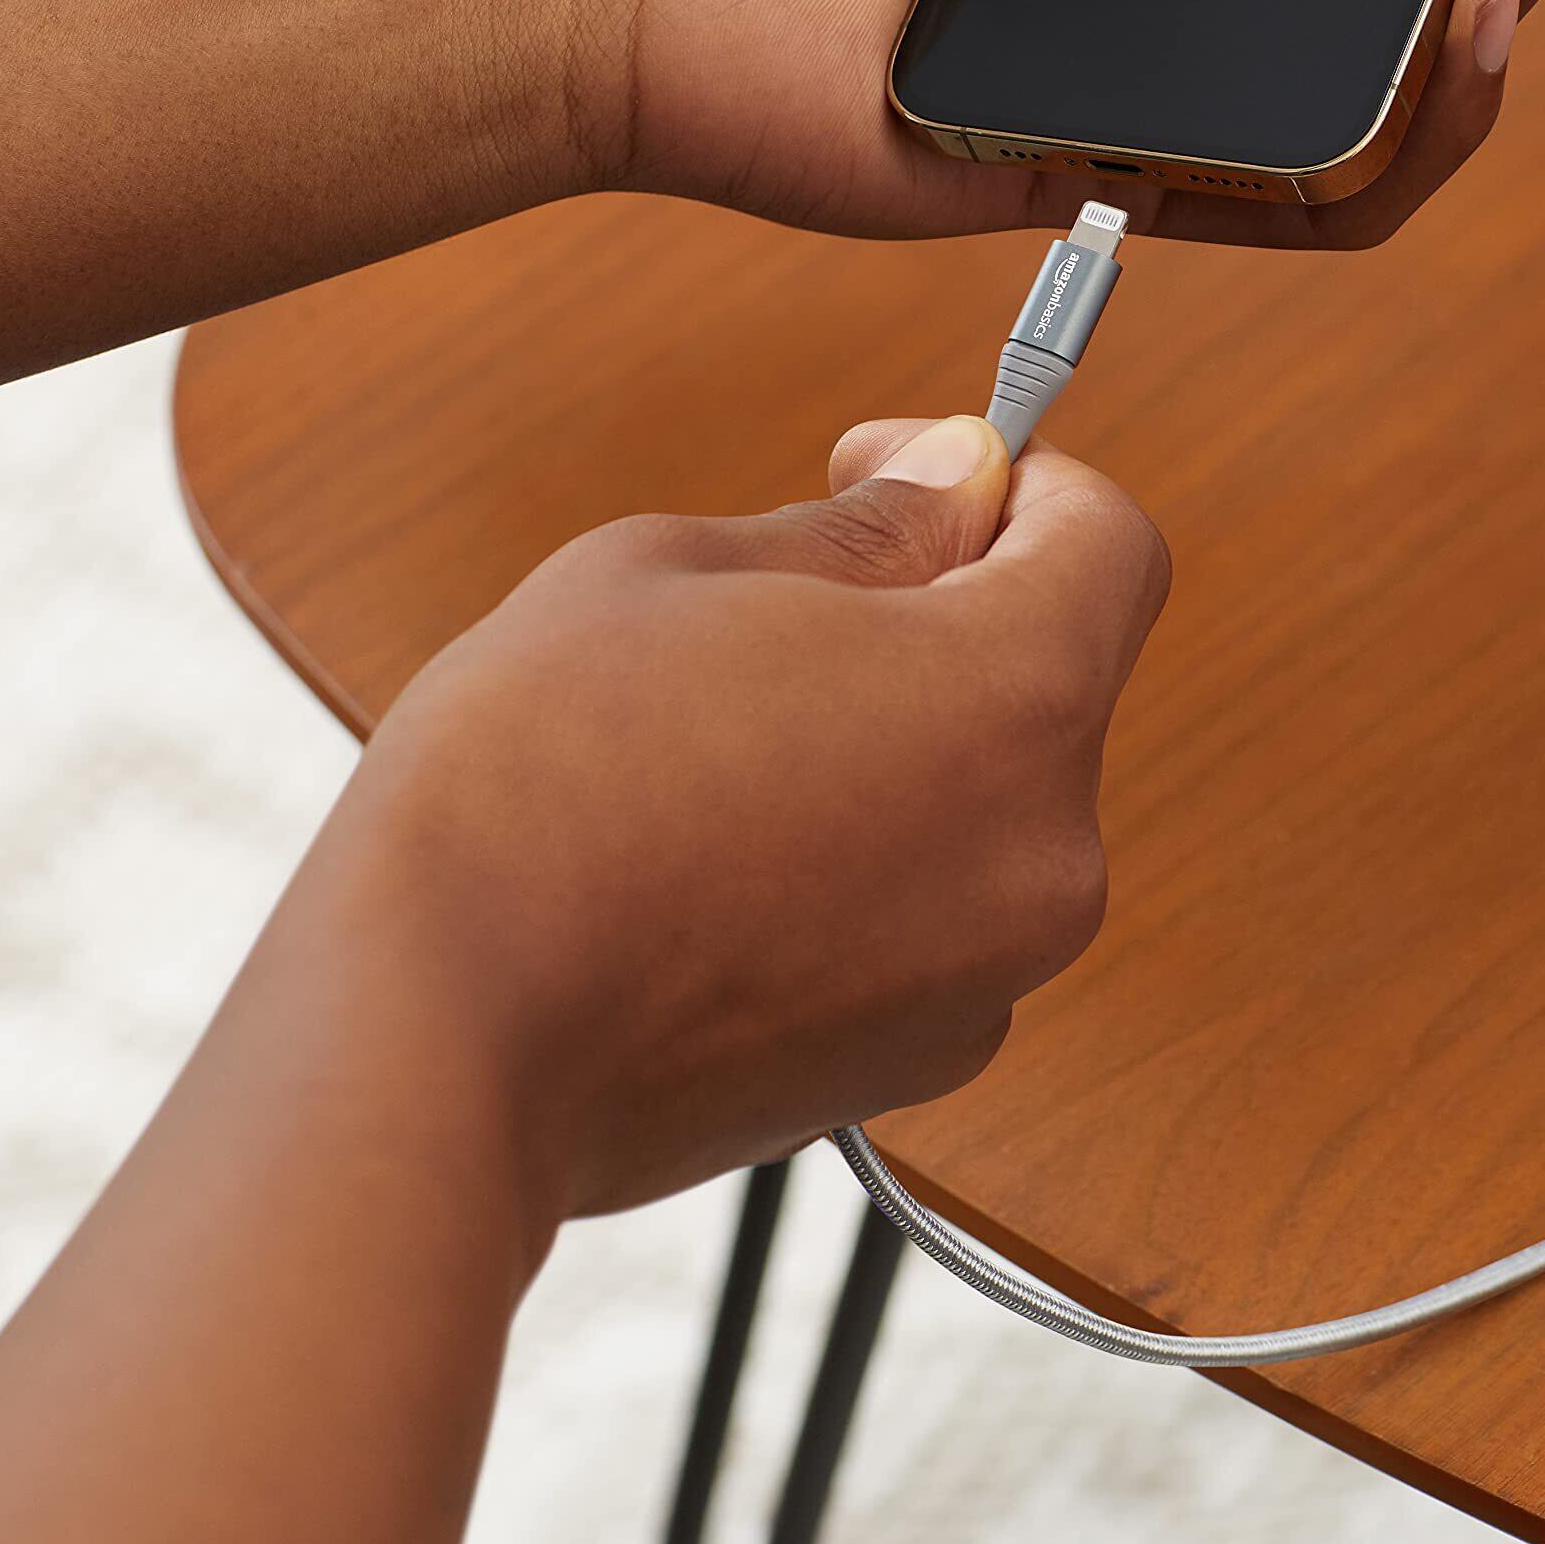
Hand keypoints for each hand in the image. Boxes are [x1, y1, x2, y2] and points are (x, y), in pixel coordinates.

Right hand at [313, 415, 1168, 1220]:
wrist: (433, 1041)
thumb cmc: (537, 780)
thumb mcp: (683, 570)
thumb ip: (866, 526)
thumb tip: (957, 482)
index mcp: (1016, 700)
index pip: (1111, 542)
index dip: (1015, 482)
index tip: (896, 478)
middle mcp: (1047, 852)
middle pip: (1047, 677)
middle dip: (936, 616)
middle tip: (769, 607)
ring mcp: (990, 977)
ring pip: (982, 800)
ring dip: (892, 745)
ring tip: (713, 746)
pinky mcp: (918, 1065)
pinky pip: (931, 912)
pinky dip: (863, 865)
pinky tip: (715, 861)